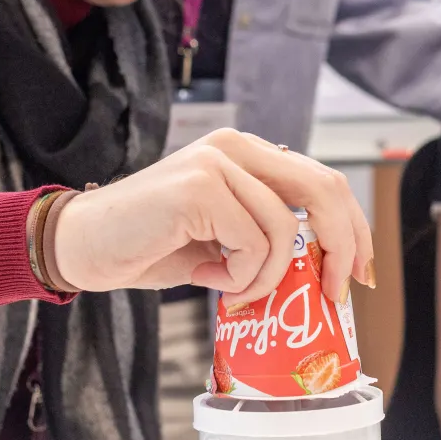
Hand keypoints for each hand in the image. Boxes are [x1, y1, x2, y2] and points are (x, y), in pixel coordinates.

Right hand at [52, 129, 374, 306]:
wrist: (80, 247)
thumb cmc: (148, 246)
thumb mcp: (220, 241)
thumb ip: (265, 239)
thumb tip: (320, 269)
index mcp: (246, 152)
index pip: (322, 180)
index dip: (353, 226)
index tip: (360, 272)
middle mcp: (235, 146)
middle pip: (323, 189)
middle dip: (343, 246)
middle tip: (337, 291)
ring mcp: (217, 162)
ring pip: (284, 229)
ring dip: (268, 278)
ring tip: (235, 292)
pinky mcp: (200, 188)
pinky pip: (253, 243)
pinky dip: (243, 277)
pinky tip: (213, 281)